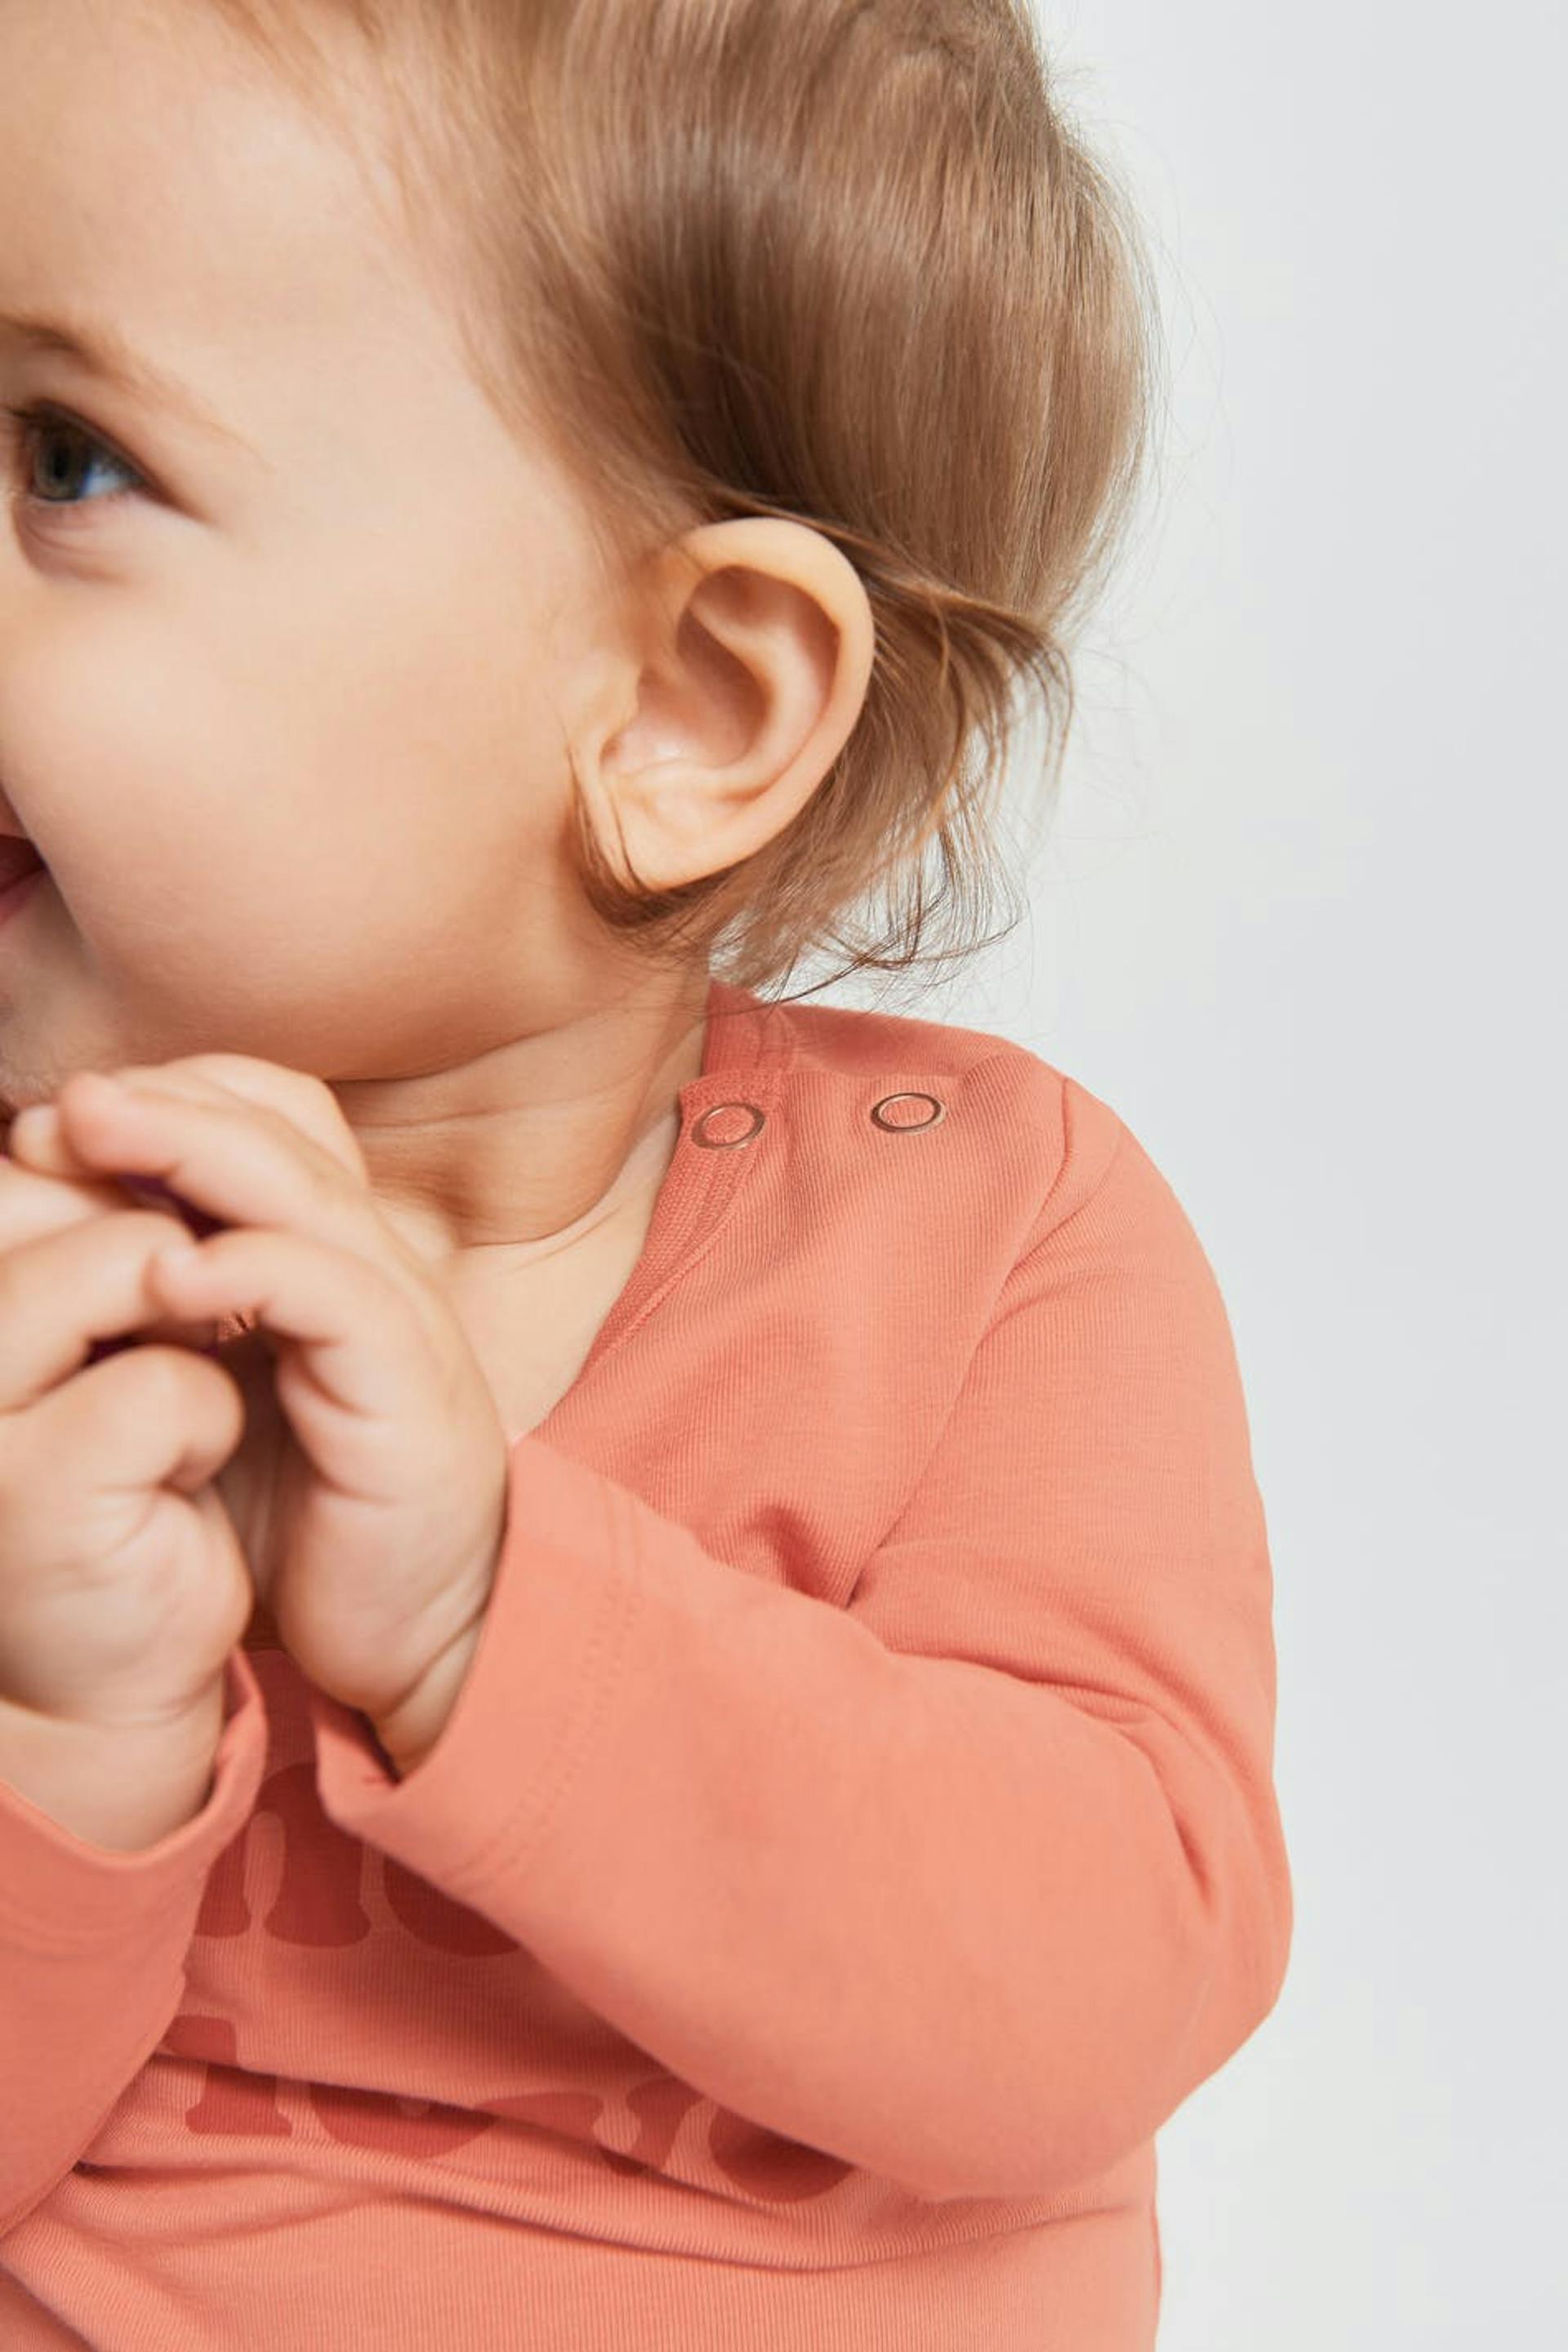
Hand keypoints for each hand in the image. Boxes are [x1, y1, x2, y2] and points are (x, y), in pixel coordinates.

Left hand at [7, 1056, 510, 1770]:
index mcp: (329, 1252)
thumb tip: (52, 1244)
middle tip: (64, 1097)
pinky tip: (171, 1273)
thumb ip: (159, 1317)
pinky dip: (256, 1271)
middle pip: (282, 1132)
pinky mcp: (412, 1391)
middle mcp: (371, 1265)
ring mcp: (402, 1320)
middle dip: (167, 1101)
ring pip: (306, 1195)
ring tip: (95, 1126)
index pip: (267, 1120)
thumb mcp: (210, 1395)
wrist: (421, 1637)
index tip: (52, 1119)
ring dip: (195, 1150)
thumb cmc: (302, 1520)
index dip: (171, 1098)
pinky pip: (342, 1302)